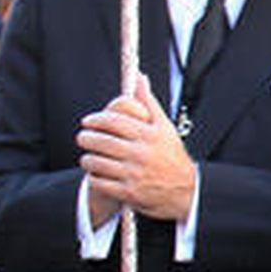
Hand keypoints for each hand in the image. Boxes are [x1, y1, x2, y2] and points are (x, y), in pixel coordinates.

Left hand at [77, 74, 196, 223]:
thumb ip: (149, 102)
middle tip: (83, 138)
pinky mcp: (129, 192)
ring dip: (87, 158)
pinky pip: (100, 182)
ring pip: (97, 162)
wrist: (188, 191)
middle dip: (86, 138)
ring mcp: (135, 174)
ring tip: (88, 157)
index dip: (96, 120)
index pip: (114, 122)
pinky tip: (97, 173)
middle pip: (102, 141)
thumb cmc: (172, 156)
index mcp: (150, 135)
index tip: (88, 122)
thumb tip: (139, 78)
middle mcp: (142, 153)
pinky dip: (93, 177)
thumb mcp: (165, 127)